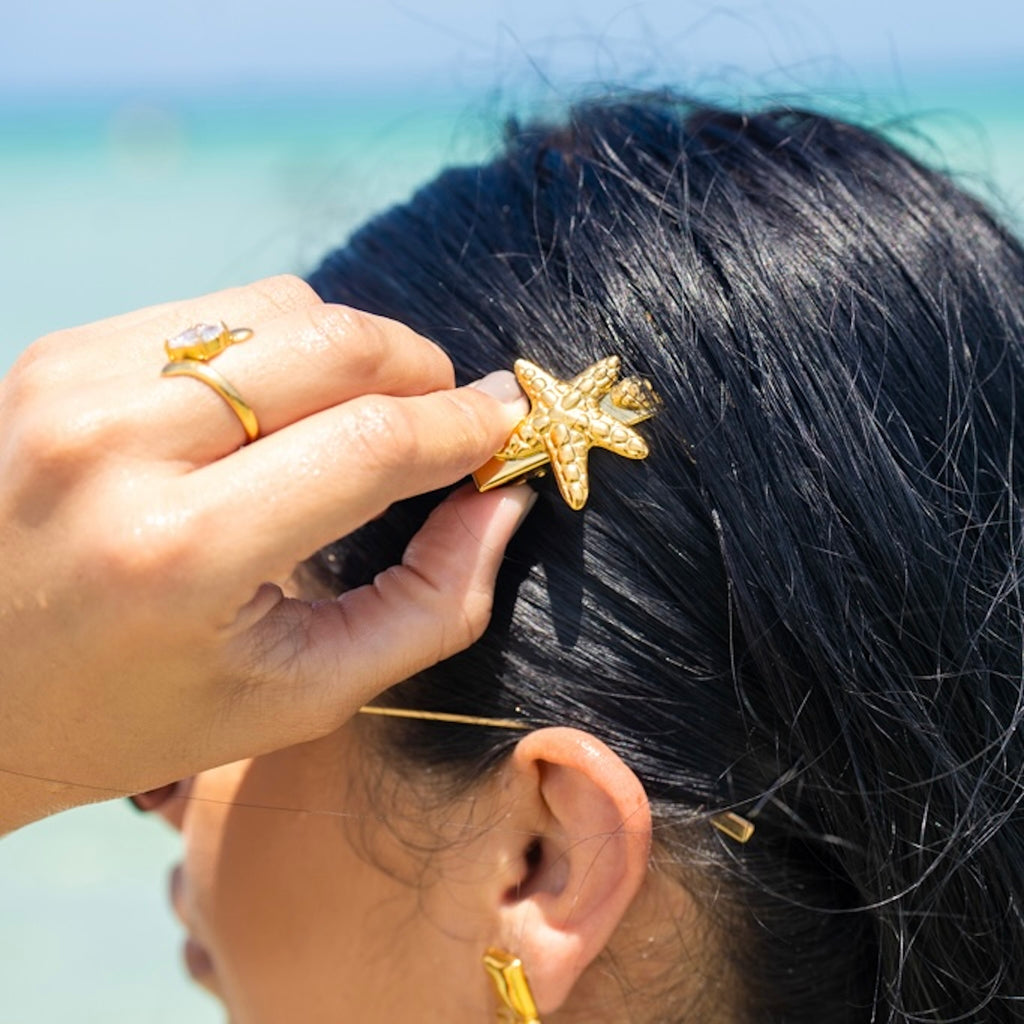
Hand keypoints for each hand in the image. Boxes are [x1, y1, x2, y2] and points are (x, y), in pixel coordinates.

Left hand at [0, 276, 531, 832]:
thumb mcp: (304, 691)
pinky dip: (276, 348)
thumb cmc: (143, 711)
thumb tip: (502, 498)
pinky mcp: (57, 354)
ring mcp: (74, 385)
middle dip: (423, 370)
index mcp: (182, 555)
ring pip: (281, 308)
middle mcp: (117, 448)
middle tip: (448, 417)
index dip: (465, 425)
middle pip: (336, 344)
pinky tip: (272, 411)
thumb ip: (430, 602)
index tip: (510, 421)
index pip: (374, 443)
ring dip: (352, 352)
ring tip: (359, 418)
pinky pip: (217, 312)